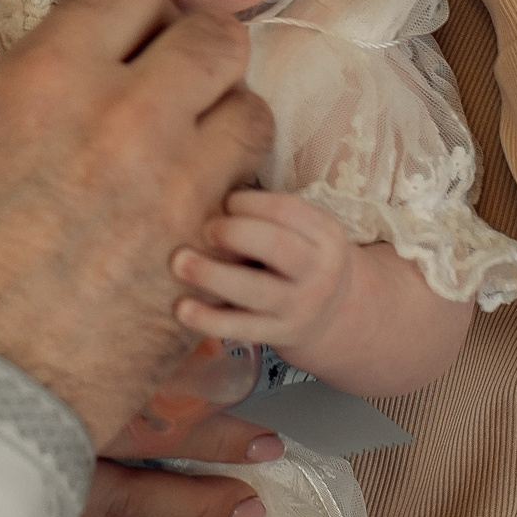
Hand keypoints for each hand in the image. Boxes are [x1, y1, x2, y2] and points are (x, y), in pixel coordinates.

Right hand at [0, 0, 273, 442]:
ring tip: (191, 148)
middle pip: (216, 37)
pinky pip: (250, 194)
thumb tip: (32, 85)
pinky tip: (193, 210)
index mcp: (51, 79)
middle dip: (195, 49)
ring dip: (224, 120)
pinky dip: (229, 192)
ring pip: (251, 111)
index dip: (129, 9)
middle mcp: (129, 119)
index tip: (121, 33)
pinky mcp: (208, 256)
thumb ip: (2, 101)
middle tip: (171, 80)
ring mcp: (181, 189)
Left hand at [178, 193, 477, 398]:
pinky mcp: (278, 335)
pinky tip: (181, 308)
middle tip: (206, 229)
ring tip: (179, 262)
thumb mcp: (305, 230)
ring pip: (256, 291)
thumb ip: (269, 214)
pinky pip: (241, 328)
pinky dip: (209, 320)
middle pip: (278, 248)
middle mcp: (318, 271)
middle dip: (236, 234)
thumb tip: (204, 181)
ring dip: (214, 275)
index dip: (250, 203)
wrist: (338, 313)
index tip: (224, 202)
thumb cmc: (301, 256)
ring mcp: (299, 306)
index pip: (288, 211)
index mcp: (325, 234)